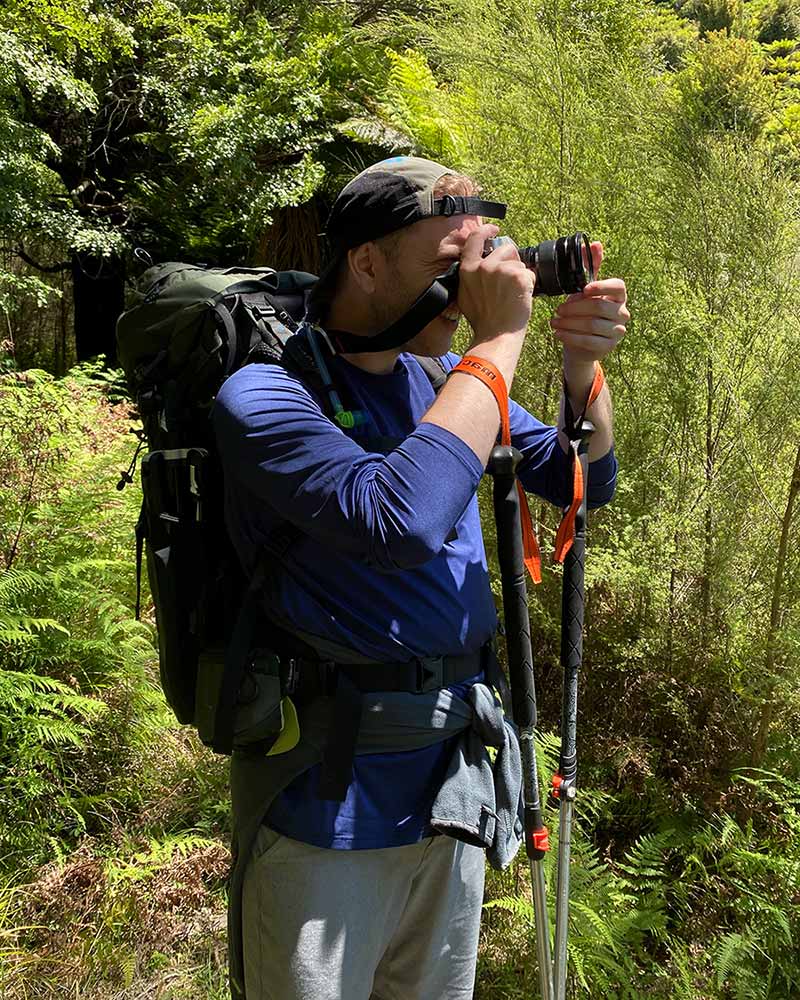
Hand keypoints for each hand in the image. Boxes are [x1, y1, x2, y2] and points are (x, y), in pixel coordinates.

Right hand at [457, 224, 534, 343]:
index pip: (475, 239)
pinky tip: (521, 299)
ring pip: (519, 263)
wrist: (496, 335)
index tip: (494, 229)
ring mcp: (501, 270)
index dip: (486, 231)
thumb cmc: (483, 321)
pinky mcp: (518, 276)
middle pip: (506, 249)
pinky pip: (530, 274)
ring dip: (521, 275)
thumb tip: (480, 266)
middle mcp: (483, 266)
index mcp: (468, 269)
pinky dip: (530, 285)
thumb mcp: (466, 296)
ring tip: (513, 296)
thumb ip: (470, 278)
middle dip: (512, 261)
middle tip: (511, 283)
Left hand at [549, 242, 628, 366]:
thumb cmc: (583, 312)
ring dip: (569, 323)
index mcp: (618, 295)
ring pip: (592, 325)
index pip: (617, 286)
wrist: (582, 344)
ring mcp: (618, 331)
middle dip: (575, 308)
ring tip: (553, 322)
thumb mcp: (585, 291)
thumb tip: (595, 243)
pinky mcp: (609, 346)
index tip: (584, 289)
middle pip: (599, 307)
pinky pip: (588, 341)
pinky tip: (558, 333)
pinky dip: (570, 336)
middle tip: (558, 309)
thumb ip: (590, 268)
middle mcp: (622, 313)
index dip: (601, 287)